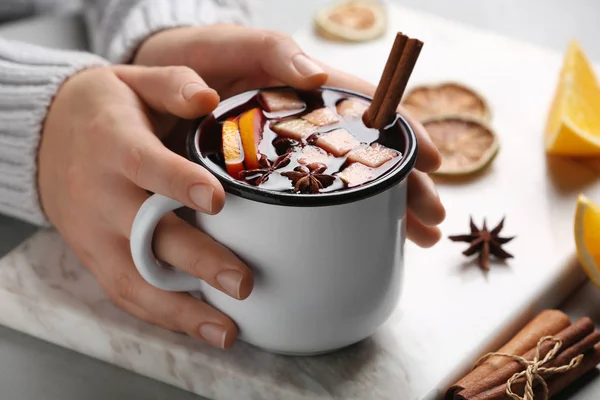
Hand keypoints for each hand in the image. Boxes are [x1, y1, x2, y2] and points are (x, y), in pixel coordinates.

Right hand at [39, 65, 253, 348]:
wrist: (46, 140)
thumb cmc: (104, 111)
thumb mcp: (135, 82)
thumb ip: (173, 85)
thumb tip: (211, 97)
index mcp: (113, 144)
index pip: (144, 165)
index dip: (177, 183)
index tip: (214, 200)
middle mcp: (100, 194)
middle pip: (145, 234)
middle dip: (195, 260)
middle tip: (242, 282)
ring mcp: (94, 233)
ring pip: (133, 277)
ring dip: (180, 309)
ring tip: (227, 329)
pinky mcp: (94, 257)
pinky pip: (125, 292)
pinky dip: (162, 315)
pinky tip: (200, 327)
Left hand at [135, 24, 445, 246]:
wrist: (143, 91)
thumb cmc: (192, 58)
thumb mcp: (232, 45)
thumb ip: (272, 52)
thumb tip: (318, 76)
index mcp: (307, 92)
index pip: (370, 112)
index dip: (403, 134)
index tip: (434, 160)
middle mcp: (305, 128)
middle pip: (368, 157)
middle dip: (406, 185)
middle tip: (431, 218)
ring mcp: (286, 159)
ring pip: (347, 186)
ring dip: (387, 211)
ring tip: (418, 238)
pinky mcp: (263, 184)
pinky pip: (309, 206)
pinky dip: (342, 223)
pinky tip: (371, 240)